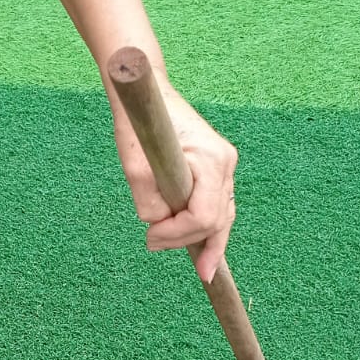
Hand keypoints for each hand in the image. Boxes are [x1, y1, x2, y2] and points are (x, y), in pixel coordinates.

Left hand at [114, 84, 237, 282]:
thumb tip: (157, 226)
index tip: (149, 238)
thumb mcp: (134, 166)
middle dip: (192, 243)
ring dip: (204, 239)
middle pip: (219, 220)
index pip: (204, 216)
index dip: (178, 236)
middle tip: (154, 246)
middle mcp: (225, 163)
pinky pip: (218, 205)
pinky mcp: (218, 168)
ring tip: (198, 264)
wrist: (151, 94)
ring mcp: (226, 165)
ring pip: (223, 215)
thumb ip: (148, 201)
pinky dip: (208, 225)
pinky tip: (205, 248)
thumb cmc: (140, 123)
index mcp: (211, 159)